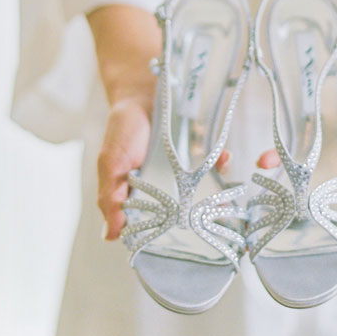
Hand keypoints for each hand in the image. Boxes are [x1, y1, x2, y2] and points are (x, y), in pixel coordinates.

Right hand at [98, 94, 232, 241]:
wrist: (140, 93)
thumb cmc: (121, 130)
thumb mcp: (110, 163)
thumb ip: (109, 197)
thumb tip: (109, 236)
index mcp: (143, 196)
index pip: (158, 223)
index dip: (173, 234)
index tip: (189, 242)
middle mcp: (166, 187)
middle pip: (187, 211)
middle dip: (204, 218)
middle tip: (217, 221)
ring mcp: (184, 171)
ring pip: (204, 190)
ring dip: (219, 194)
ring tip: (227, 199)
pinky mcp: (198, 152)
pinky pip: (215, 162)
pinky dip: (222, 161)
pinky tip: (226, 157)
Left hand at [256, 71, 336, 265]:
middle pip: (327, 221)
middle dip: (308, 236)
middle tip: (285, 251)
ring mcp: (323, 168)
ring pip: (301, 196)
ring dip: (282, 204)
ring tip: (262, 216)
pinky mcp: (306, 149)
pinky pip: (285, 162)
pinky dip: (273, 163)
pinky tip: (263, 161)